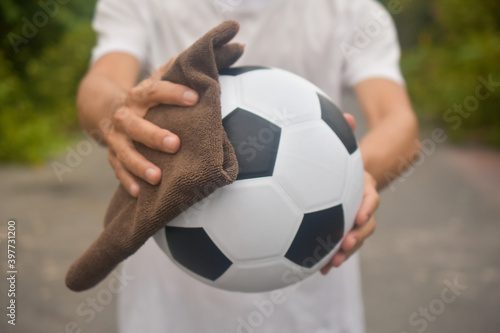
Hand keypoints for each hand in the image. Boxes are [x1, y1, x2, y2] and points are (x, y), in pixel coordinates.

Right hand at [104, 57, 198, 196]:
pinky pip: (117, 169)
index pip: (154, 91)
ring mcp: (116, 137)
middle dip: (154, 135)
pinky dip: (127, 181)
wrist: (103, 108)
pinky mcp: (112, 155)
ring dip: (140, 164)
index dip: (174, 93)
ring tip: (157, 176)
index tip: (195, 98)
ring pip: (125, 152)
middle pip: (137, 125)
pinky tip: (139, 193)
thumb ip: (171, 72)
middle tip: (175, 144)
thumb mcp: (152, 82)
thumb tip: (192, 55)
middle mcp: (124, 116)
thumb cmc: (141, 98)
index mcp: (138, 96)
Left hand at [320, 114, 378, 273]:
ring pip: (354, 239)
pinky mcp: (341, 228)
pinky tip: (316, 270)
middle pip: (366, 225)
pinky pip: (338, 245)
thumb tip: (345, 114)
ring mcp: (353, 219)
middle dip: (358, 237)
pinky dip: (330, 256)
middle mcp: (362, 206)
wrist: (353, 171)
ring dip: (344, 253)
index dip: (367, 207)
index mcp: (364, 187)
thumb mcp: (345, 143)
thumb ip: (345, 131)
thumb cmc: (344, 155)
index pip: (370, 197)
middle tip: (345, 246)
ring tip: (329, 265)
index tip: (360, 215)